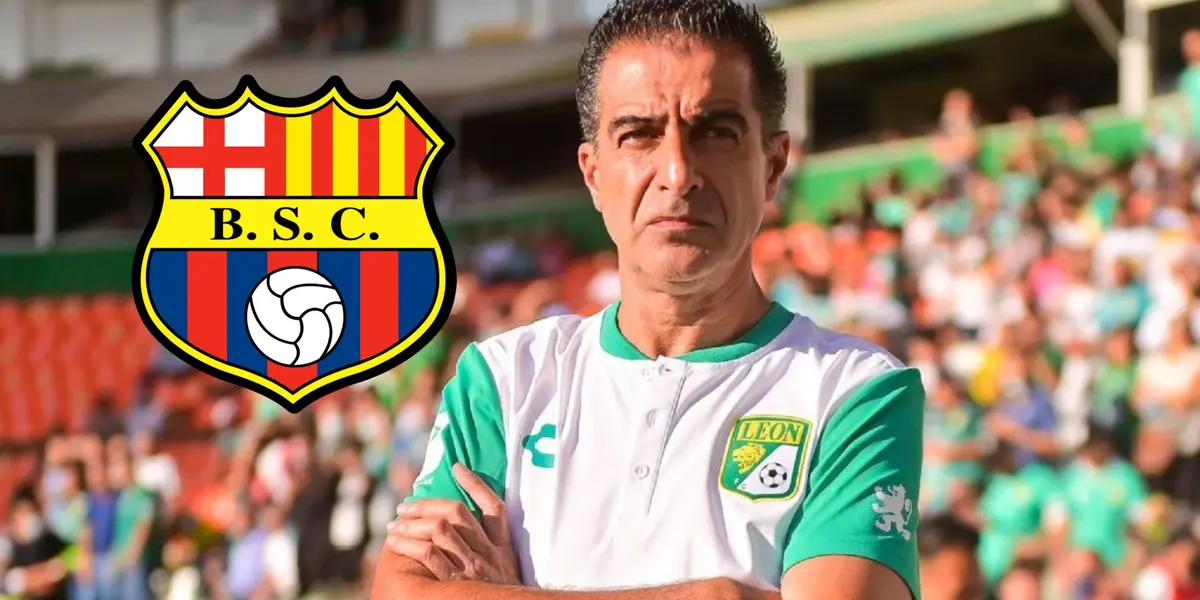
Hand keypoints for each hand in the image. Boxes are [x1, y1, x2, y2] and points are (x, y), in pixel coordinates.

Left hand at [386, 463, 519, 584]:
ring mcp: (472, 567)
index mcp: (504, 549)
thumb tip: (465, 533)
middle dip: (427, 504)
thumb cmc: (501, 597)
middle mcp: (488, 553)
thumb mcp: (507, 575)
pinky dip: (409, 542)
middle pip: (458, 513)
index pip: (494, 507)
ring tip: (394, 525)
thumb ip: (492, 554)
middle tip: (405, 506)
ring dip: (411, 523)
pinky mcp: (456, 583)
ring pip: (440, 529)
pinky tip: (395, 541)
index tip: (457, 467)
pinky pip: (429, 554)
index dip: (476, 484)